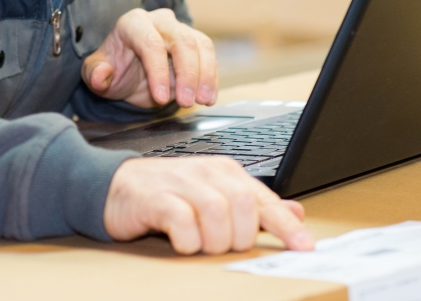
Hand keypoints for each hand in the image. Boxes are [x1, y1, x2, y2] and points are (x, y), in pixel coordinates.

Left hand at [81, 8, 216, 107]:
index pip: (150, 43)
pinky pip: (209, 56)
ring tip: (203, 100)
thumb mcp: (95, 74)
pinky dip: (211, 77)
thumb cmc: (114, 68)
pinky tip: (209, 97)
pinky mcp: (196, 42)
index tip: (160, 98)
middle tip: (186, 102)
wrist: (129, 71)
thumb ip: (95, 74)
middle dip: (187, 74)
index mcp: (133, 23)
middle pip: (181, 41)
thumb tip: (101, 75)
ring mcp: (180, 30)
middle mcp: (160, 21)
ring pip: (201, 45)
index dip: (157, 70)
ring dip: (205, 75)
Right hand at [104, 157, 312, 253]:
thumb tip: (295, 212)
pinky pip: (183, 222)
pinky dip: (188, 241)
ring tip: (201, 245)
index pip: (264, 199)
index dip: (286, 226)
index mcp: (226, 172)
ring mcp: (181, 183)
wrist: (115, 186)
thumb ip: (254, 205)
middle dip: (239, 237)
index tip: (305, 247)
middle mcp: (207, 173)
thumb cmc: (168, 194)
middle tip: (223, 245)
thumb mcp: (215, 195)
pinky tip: (181, 242)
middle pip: (243, 206)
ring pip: (217, 214)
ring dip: (213, 241)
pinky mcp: (156, 198)